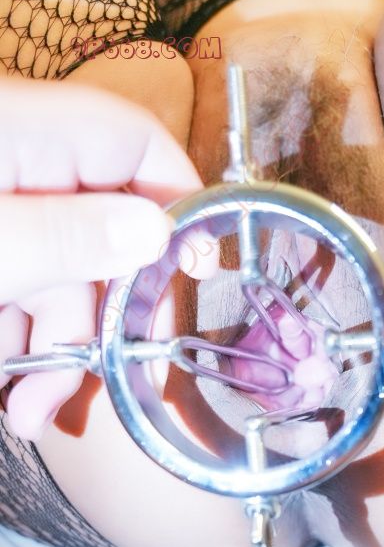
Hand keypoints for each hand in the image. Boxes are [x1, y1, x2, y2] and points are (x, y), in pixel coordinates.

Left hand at [0, 78, 206, 440]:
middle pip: (98, 233)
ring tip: (29, 414)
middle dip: (100, 321)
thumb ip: (70, 239)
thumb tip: (157, 232)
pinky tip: (10, 392)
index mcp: (21, 132)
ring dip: (54, 354)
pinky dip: (18, 345)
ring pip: (54, 279)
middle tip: (101, 381)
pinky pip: (17, 292)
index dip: (178, 204)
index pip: (132, 144)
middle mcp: (15, 166)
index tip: (200, 270)